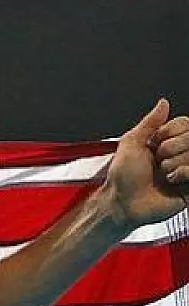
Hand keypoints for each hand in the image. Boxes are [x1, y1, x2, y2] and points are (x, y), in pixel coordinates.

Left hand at [105, 98, 188, 229]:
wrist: (123, 202)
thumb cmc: (123, 176)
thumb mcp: (131, 142)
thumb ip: (150, 122)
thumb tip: (163, 103)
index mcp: (167, 141)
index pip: (185, 123)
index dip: (169, 133)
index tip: (154, 143)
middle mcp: (180, 153)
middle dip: (169, 149)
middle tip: (157, 162)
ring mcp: (187, 169)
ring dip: (173, 164)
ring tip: (162, 174)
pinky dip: (182, 174)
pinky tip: (171, 182)